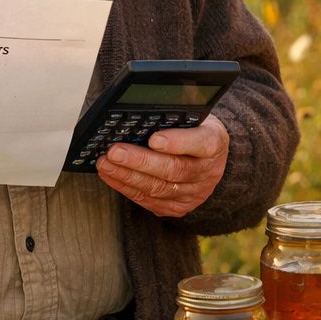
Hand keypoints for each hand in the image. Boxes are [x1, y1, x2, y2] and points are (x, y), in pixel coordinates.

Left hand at [94, 115, 228, 217]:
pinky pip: (150, 200)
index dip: (177, 142)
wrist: (209, 159)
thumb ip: (175, 115)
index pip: (201, 143)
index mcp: (214, 143)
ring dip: (128, 176)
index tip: (154, 139)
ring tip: (106, 164)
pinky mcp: (179, 207)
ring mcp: (194, 193)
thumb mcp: (194, 117)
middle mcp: (207, 172)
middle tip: (115, 152)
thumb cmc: (194, 131)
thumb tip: (140, 113)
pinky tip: (112, 176)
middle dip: (140, 161)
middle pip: (173, 170)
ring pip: (158, 188)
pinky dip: (127, 188)